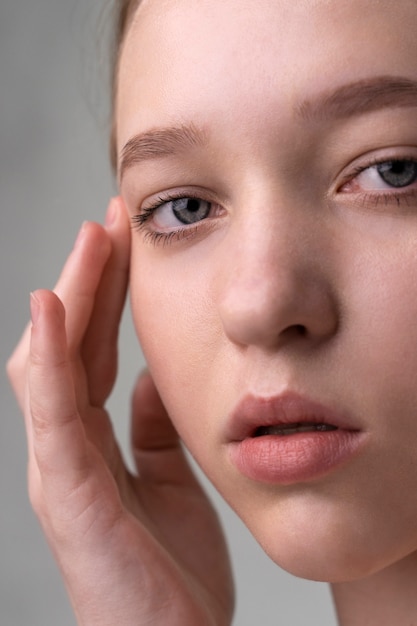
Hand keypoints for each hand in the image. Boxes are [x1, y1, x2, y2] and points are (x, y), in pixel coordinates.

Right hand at [7, 198, 233, 625]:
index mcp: (93, 442)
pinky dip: (51, 355)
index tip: (125, 241)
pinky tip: (54, 306)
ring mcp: (62, 467)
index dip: (105, 295)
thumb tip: (146, 382)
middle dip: (88, 279)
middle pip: (70, 344)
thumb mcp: (167, 482)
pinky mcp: (70, 492)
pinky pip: (53, 412)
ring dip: (71, 298)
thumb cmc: (168, 572)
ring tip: (89, 241)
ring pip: (53, 363)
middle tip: (109, 220)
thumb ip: (150, 431)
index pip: (92, 350)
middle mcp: (69, 446)